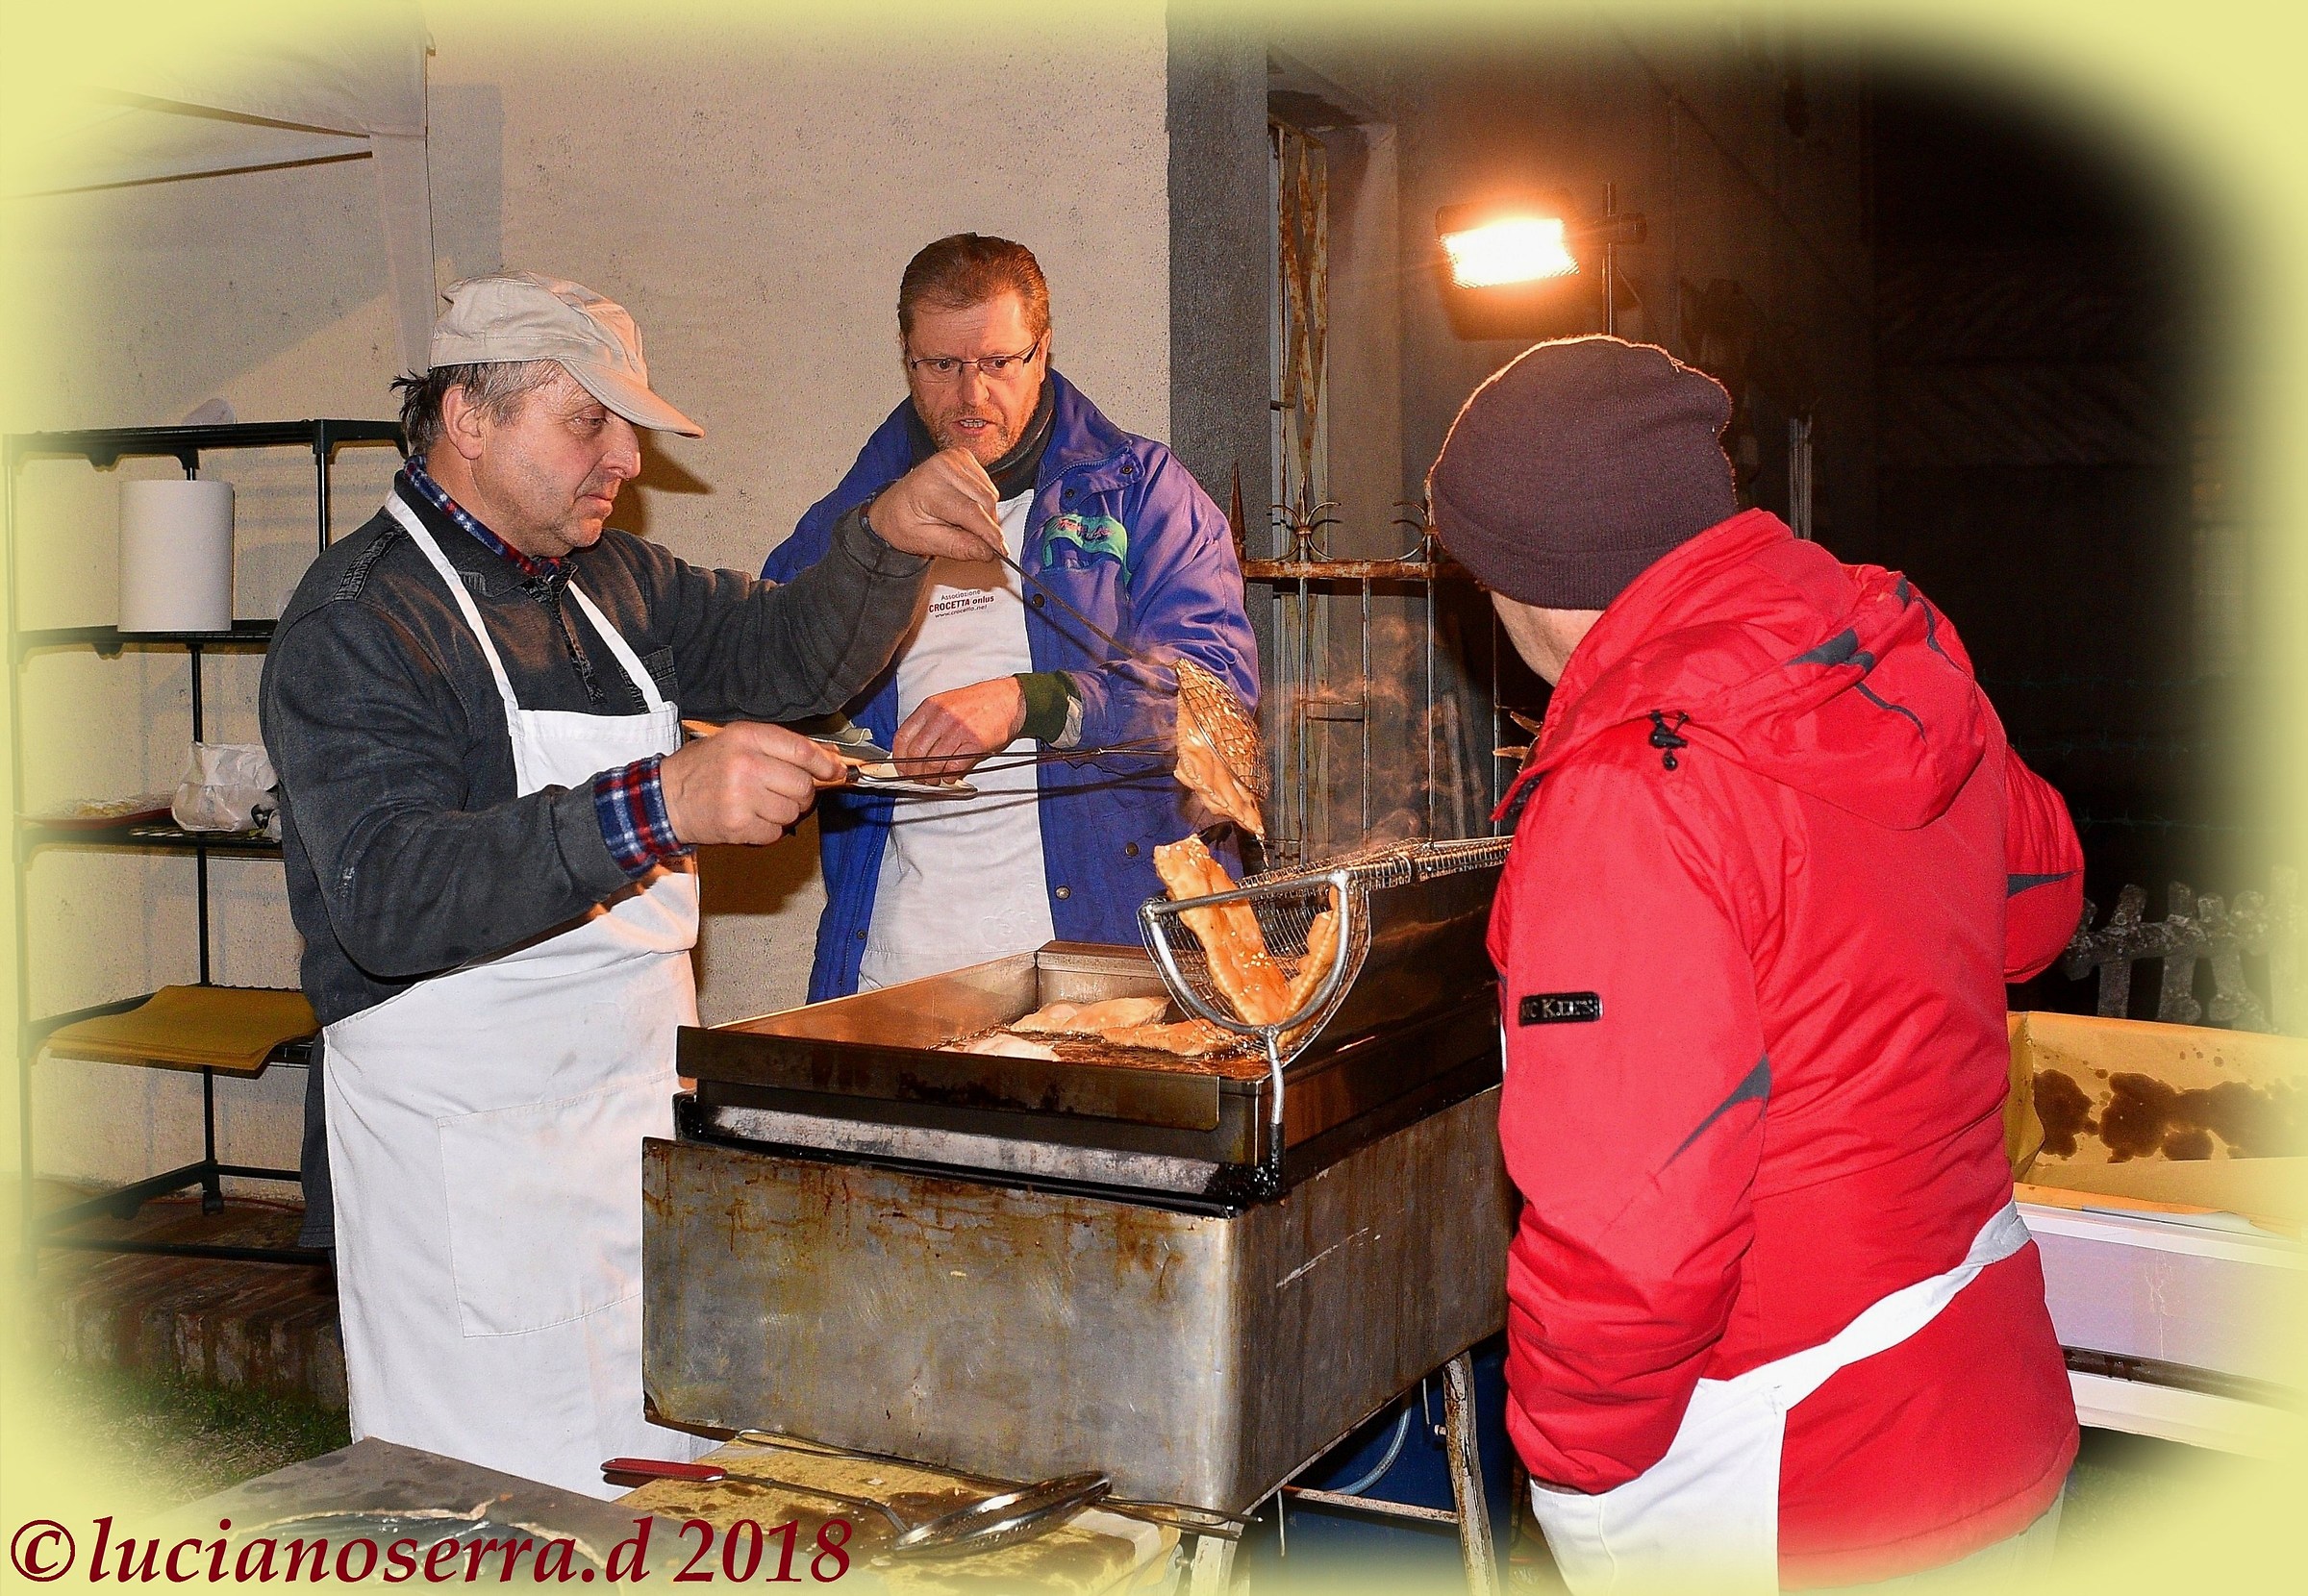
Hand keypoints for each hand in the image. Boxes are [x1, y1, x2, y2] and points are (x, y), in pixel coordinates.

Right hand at [657, 721, 842, 845]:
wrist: (665, 799)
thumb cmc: (704, 769)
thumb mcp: (737, 743)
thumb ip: (780, 747)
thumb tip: (829, 760)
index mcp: (746, 737)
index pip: (801, 750)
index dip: (825, 763)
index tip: (835, 771)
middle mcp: (745, 764)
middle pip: (802, 784)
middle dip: (801, 792)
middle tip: (782, 792)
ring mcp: (742, 796)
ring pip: (792, 811)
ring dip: (783, 812)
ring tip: (759, 804)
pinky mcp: (738, 824)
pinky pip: (776, 831)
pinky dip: (768, 829)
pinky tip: (749, 818)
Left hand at [866, 447, 1006, 562]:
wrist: (893, 506)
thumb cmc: (903, 522)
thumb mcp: (923, 541)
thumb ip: (957, 546)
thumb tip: (987, 551)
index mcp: (928, 486)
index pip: (971, 511)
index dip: (990, 534)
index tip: (1002, 551)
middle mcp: (943, 466)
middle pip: (986, 502)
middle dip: (986, 526)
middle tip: (973, 541)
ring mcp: (954, 458)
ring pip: (990, 494)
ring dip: (985, 515)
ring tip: (961, 522)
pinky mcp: (964, 456)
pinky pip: (988, 486)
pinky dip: (983, 502)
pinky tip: (964, 507)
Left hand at [891, 677, 1026, 779]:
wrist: (1008, 699)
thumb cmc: (978, 703)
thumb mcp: (946, 704)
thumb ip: (928, 724)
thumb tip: (911, 751)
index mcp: (931, 706)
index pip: (903, 736)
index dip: (899, 758)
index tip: (902, 768)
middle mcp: (942, 717)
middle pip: (916, 753)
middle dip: (914, 772)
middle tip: (918, 779)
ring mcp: (959, 729)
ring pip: (933, 763)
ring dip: (931, 777)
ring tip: (935, 780)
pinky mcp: (975, 742)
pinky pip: (955, 767)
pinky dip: (949, 777)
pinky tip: (951, 777)